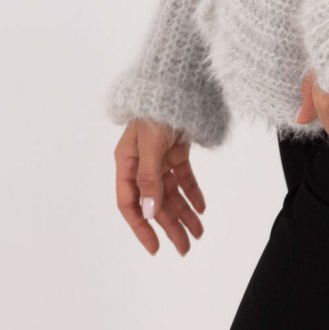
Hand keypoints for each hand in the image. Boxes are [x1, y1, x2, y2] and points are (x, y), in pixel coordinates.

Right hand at [113, 118, 206, 255]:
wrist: (176, 81)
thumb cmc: (157, 110)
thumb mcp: (150, 145)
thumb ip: (150, 179)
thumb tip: (149, 212)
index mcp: (126, 163)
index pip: (130, 204)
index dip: (141, 227)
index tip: (155, 247)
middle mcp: (141, 163)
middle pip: (155, 202)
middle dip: (170, 226)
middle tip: (186, 248)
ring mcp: (159, 157)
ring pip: (171, 192)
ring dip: (184, 212)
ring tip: (199, 233)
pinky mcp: (175, 149)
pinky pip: (183, 176)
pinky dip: (192, 191)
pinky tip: (202, 208)